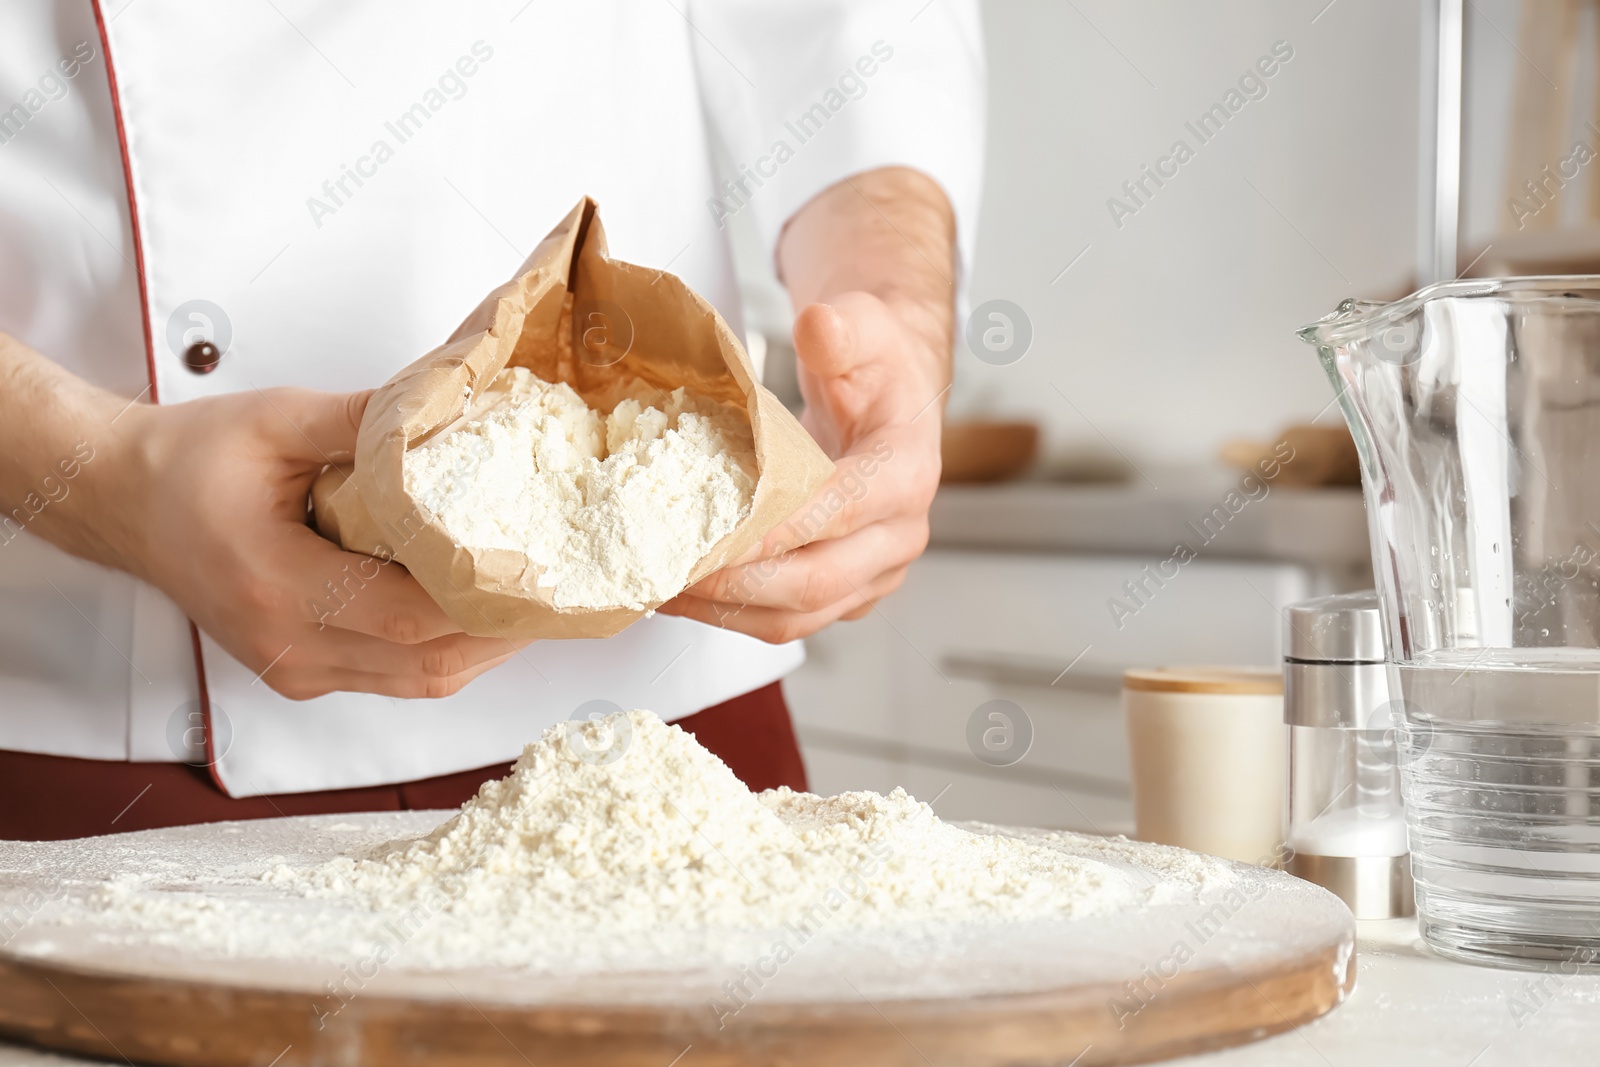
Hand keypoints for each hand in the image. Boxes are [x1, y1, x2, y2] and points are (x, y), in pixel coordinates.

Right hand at [114, 389, 530, 699]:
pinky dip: (443, 650)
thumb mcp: (276, 419)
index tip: (541, 575)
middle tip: (564, 595)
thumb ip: (366, 419)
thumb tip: (452, 405)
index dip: (481, 603)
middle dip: (503, 635)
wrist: (123, 501)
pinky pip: (391, 677)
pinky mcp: (301, 671)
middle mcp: (285, 643)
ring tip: (537, 604)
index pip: (404, 617)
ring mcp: (292, 668)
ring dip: (482, 650)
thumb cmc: (188, 462)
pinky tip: (480, 611)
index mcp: (274, 584)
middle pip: (424, 665)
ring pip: (415, 682)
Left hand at [662, 292, 944, 641]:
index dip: (776, 527)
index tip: (714, 531)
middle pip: (814, 582)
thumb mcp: (864, 327)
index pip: (839, 512)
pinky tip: (683, 592)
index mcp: (907, 475)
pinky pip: (788, 619)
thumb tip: (817, 326)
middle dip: (734, 583)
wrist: (896, 402)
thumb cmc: (875, 368)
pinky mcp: (846, 593)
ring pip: (798, 617)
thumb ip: (841, 328)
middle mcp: (898, 536)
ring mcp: (874, 573)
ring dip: (723, 611)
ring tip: (658, 585)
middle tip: (665, 567)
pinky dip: (732, 615)